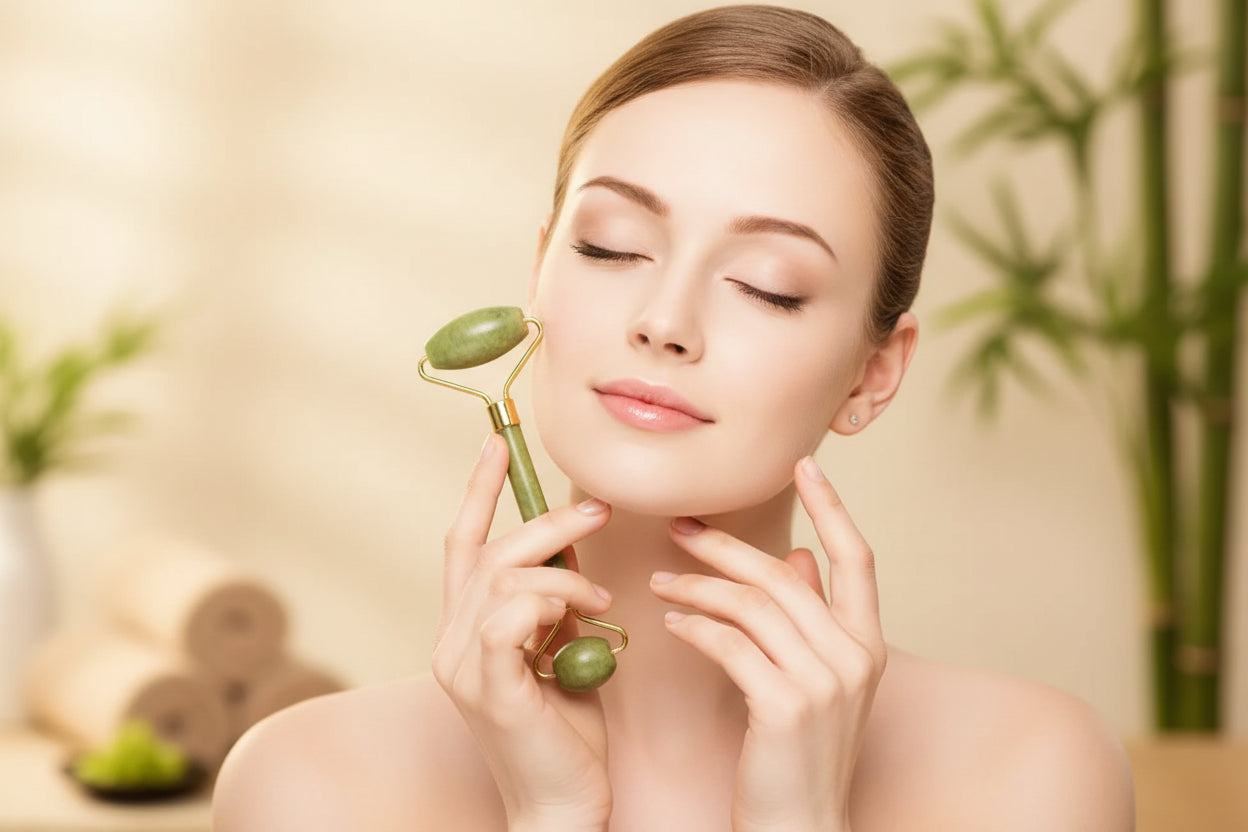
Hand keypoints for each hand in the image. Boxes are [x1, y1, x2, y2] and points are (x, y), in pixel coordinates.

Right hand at [431, 433, 614, 831]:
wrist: (564, 805)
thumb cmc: (568, 733)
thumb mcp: (563, 649)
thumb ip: (555, 602)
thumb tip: (572, 547)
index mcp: (466, 629)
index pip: (464, 545)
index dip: (479, 491)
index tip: (496, 443)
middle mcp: (450, 642)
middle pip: (489, 551)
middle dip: (548, 523)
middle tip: (599, 511)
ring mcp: (462, 666)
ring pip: (502, 577)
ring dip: (562, 572)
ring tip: (602, 600)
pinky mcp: (489, 688)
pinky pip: (506, 618)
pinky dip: (549, 603)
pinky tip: (585, 620)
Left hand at [650, 455, 884, 831]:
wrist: (800, 828)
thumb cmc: (797, 755)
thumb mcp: (816, 682)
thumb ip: (813, 619)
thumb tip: (805, 559)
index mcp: (867, 643)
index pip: (858, 558)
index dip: (834, 507)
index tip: (805, 465)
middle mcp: (855, 656)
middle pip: (784, 575)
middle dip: (726, 546)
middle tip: (681, 526)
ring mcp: (825, 681)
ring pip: (751, 605)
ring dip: (697, 588)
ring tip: (659, 584)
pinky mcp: (785, 705)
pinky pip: (731, 644)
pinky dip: (696, 628)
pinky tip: (672, 625)